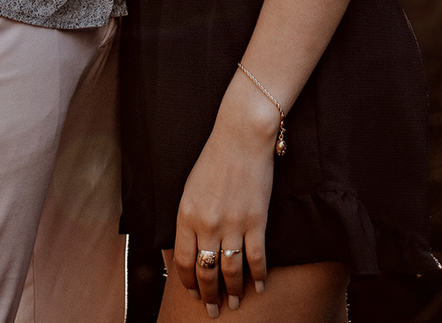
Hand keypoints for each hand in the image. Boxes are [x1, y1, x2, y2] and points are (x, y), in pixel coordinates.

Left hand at [172, 79, 276, 313]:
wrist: (241, 136)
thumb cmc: (215, 158)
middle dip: (208, 295)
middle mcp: (207, 224)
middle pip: (205, 270)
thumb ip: (190, 218)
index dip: (188, 282)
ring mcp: (232, 223)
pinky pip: (256, 257)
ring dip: (232, 291)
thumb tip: (191, 246)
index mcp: (186, 214)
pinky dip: (258, 276)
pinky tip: (259, 286)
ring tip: (235, 303)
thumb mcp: (191, 188)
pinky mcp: (255, 220)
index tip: (193, 293)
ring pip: (230, 269)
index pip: (183, 261)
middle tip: (213, 310)